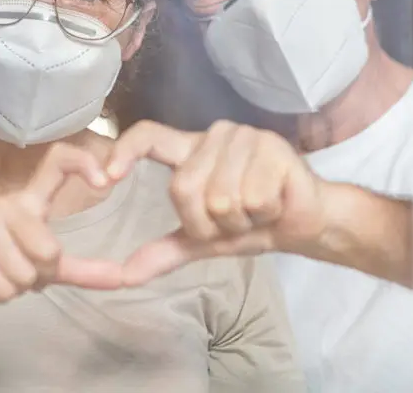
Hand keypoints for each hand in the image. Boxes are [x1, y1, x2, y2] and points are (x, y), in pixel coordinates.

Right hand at [0, 144, 120, 312]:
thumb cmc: (7, 262)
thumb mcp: (48, 263)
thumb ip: (84, 269)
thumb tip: (121, 278)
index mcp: (30, 199)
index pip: (58, 161)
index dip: (84, 163)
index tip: (105, 183)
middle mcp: (6, 203)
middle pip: (49, 248)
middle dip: (44, 272)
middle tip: (29, 269)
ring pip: (25, 273)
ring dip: (20, 285)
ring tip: (6, 273)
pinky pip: (4, 288)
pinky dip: (3, 295)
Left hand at [101, 120, 328, 286]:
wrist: (305, 223)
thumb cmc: (253, 224)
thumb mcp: (203, 240)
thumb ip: (164, 251)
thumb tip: (123, 276)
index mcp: (190, 151)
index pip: (148, 136)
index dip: (125, 152)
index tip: (107, 178)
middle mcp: (214, 136)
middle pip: (183, 188)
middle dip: (209, 222)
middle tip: (236, 219)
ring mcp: (243, 137)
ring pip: (219, 197)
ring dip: (240, 220)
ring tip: (259, 209)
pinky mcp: (272, 146)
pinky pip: (252, 197)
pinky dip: (264, 213)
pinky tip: (276, 202)